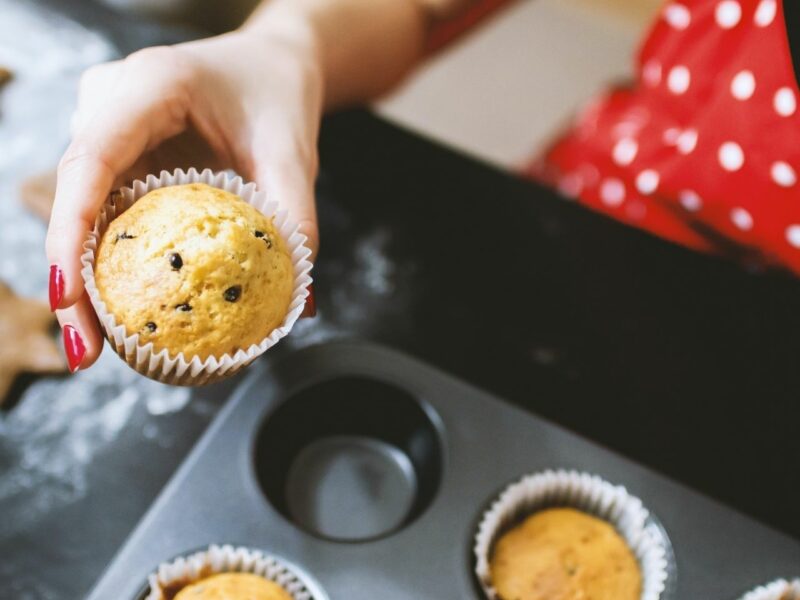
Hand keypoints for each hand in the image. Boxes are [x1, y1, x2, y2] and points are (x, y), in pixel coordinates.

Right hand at [46, 26, 322, 371]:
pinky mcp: (117, 155)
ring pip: (81, 210)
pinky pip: (104, 212)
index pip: (92, 159)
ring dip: (86, 279)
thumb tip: (300, 306)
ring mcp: (106, 129)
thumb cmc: (277, 97)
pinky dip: (110, 261)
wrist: (270, 66)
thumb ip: (296, 219)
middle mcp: (110, 103)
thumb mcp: (293, 153)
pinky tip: (122, 310)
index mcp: (150, 86)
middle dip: (71, 278)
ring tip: (94, 346)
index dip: (70, 230)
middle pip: (74, 196)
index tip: (68, 296)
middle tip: (84, 351)